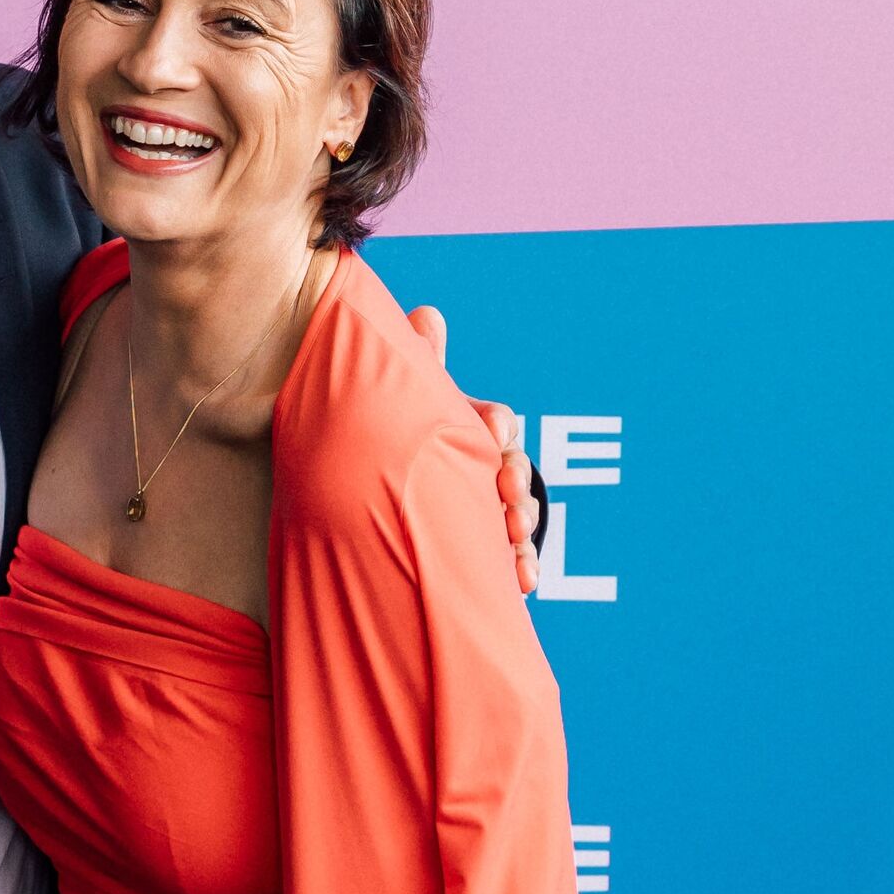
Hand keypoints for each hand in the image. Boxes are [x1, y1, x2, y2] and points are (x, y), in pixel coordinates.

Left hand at [406, 308, 542, 595]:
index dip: (493, 426)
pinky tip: (522, 580)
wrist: (371, 509)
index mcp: (464, 432)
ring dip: (521, 522)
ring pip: (516, 514)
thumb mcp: (405, 406)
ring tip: (512, 536)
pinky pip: (509, 560)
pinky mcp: (483, 553)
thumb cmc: (396, 442)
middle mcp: (481, 471)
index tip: (492, 432)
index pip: (489, 423)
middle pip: (511, 471)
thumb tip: (427, 313)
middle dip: (514, 480)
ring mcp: (485, 512)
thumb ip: (420, 364)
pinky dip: (520, 567)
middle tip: (506, 493)